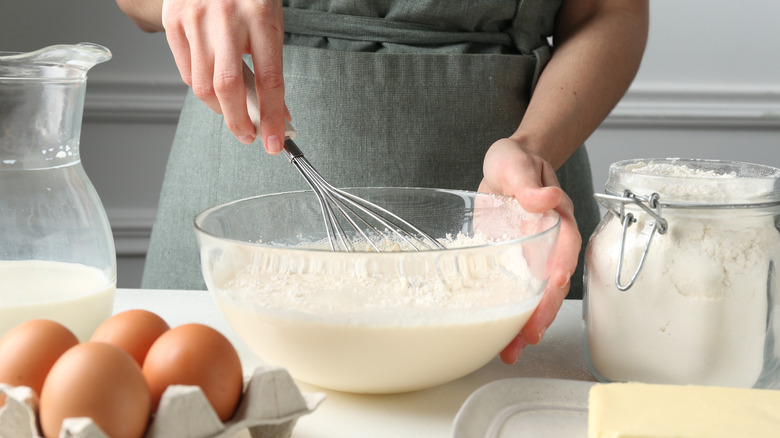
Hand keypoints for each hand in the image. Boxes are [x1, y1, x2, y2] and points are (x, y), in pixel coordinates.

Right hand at [161, 0, 286, 153]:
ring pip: (203, 86)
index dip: (272, 116)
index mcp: (260, 15)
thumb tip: (274, 113)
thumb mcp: (269, 23)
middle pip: (228, 87)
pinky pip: (187, 73)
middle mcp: (225, 16)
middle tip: (249, 136)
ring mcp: (195, 18)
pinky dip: (203, 90)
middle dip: (239, 123)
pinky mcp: (173, 21)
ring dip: (221, 110)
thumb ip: (270, 65)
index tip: (274, 142)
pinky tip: (214, 87)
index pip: (269, 79)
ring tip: (233, 112)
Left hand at [478, 138, 581, 363]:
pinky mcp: (510, 265)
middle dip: (543, 310)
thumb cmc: (516, 162)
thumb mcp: (517, 163)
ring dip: (524, 324)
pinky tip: (496, 338)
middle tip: (530, 335)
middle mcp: (547, 244)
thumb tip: (545, 198)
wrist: (505, 168)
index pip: (564, 247)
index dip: (560, 269)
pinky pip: (512, 293)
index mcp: (557, 219)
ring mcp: (529, 257)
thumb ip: (529, 182)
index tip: (553, 287)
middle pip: (551, 282)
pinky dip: (505, 316)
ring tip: (511, 351)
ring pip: (533, 295)